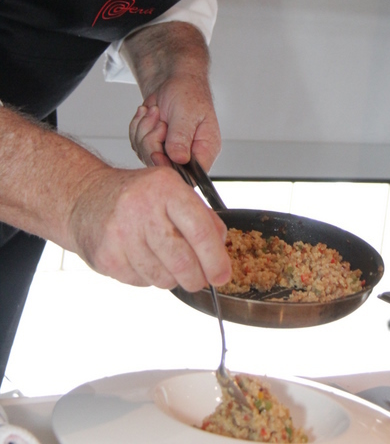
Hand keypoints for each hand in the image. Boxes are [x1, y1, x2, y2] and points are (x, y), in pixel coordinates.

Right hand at [69, 163, 230, 290]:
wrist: (86, 197)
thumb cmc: (136, 195)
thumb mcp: (172, 191)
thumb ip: (202, 216)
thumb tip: (221, 247)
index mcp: (165, 188)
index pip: (199, 230)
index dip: (216, 259)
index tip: (222, 275)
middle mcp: (141, 208)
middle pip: (182, 261)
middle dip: (197, 278)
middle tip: (200, 280)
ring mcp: (121, 233)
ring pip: (163, 278)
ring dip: (171, 278)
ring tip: (164, 261)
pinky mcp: (106, 256)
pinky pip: (141, 282)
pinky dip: (148, 277)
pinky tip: (141, 258)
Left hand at [125, 22, 220, 170]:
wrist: (173, 80)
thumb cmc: (188, 92)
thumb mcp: (186, 113)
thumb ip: (182, 138)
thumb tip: (179, 160)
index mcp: (205, 149)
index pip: (192, 176)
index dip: (171, 169)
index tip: (159, 153)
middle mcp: (188, 154)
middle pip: (163, 168)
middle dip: (153, 143)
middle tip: (160, 123)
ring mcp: (168, 151)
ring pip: (146, 155)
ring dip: (144, 131)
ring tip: (156, 113)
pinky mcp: (154, 145)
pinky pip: (137, 145)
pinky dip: (138, 127)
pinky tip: (148, 114)